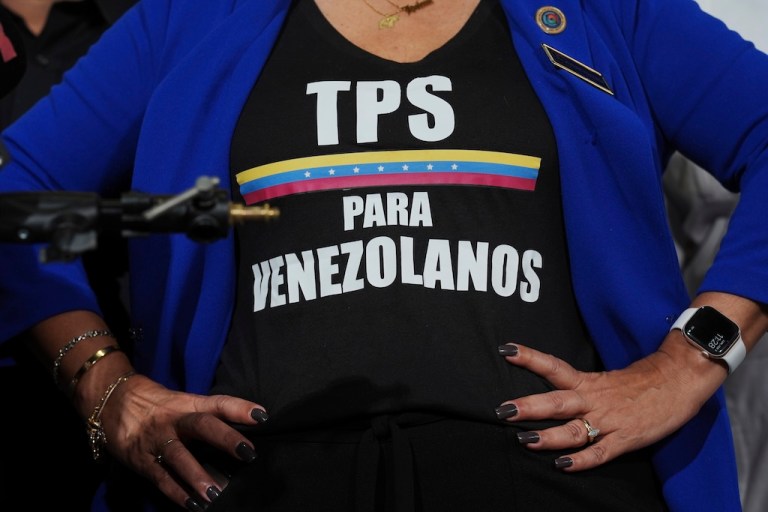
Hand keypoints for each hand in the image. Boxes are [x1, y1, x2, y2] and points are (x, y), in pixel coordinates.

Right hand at [99, 374, 267, 509]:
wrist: (113, 401)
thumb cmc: (160, 405)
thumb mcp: (184, 403)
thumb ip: (209, 415)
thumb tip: (247, 427)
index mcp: (189, 404)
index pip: (218, 403)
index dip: (240, 407)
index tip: (262, 416)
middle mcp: (174, 420)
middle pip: (201, 425)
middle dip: (224, 438)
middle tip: (247, 452)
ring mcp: (157, 440)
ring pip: (178, 455)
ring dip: (197, 475)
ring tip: (215, 492)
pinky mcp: (141, 459)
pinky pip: (160, 477)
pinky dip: (176, 492)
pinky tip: (193, 505)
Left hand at [495, 335, 726, 470]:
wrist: (679, 380)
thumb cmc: (641, 381)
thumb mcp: (606, 378)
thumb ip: (580, 387)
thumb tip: (552, 389)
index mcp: (588, 382)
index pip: (553, 366)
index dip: (530, 358)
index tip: (506, 350)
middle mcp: (594, 400)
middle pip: (556, 401)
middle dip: (529, 406)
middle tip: (503, 409)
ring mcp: (609, 421)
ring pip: (573, 429)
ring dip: (548, 436)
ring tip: (524, 440)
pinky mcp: (626, 439)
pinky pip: (600, 452)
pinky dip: (581, 460)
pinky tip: (563, 465)